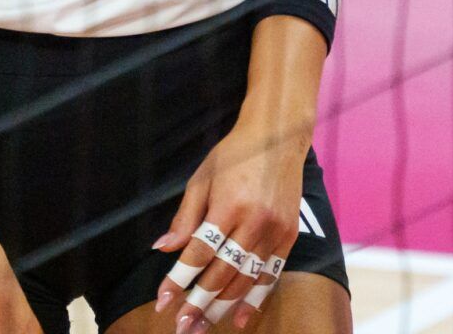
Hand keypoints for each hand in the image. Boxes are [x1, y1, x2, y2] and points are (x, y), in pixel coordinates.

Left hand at [154, 114, 310, 330]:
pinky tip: (240, 319)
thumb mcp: (202, 178)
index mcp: (229, 205)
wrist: (279, 137)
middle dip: (199, 302)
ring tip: (202, 326)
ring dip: (222, 307)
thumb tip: (163, 248)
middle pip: (222, 272)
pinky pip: (270, 274)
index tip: (163, 301)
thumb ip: (185, 217)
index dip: (179, 279)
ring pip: (245, 279)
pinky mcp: (289, 236)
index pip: (199, 252)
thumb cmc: (234, 155)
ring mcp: (275, 231)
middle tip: (182, 326)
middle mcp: (254, 222)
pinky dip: (255, 298)